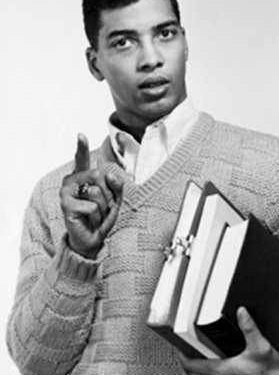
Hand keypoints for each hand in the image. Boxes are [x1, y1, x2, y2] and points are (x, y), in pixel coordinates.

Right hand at [60, 133, 123, 258]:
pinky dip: (97, 217)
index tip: (81, 134)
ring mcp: (66, 192)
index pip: (82, 159)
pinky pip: (92, 206)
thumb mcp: (115, 199)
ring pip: (96, 191)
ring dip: (103, 207)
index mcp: (82, 177)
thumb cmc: (101, 217)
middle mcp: (71, 181)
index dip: (81, 147)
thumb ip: (116, 185)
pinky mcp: (66, 205)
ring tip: (96, 215)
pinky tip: (90, 221)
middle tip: (102, 207)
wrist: (93, 239)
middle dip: (108, 194)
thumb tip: (110, 175)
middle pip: (99, 175)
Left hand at [180, 307, 278, 374]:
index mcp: (224, 372)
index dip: (183, 356)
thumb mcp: (261, 345)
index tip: (180, 345)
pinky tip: (214, 366)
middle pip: (193, 374)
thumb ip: (249, 327)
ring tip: (197, 354)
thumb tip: (241, 312)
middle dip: (188, 361)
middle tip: (187, 347)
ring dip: (197, 369)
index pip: (192, 366)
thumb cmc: (274, 371)